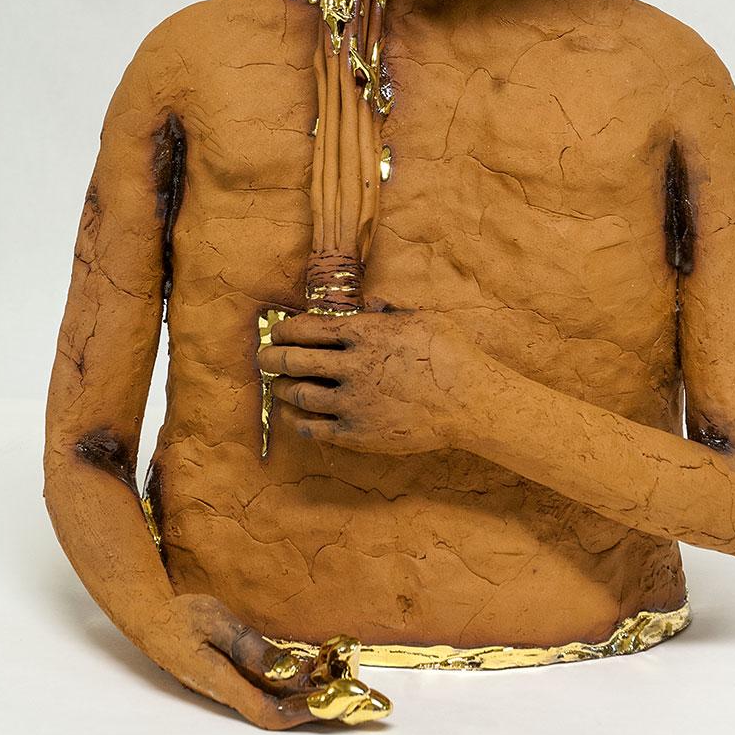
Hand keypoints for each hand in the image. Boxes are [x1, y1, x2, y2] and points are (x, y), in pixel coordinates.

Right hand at [147, 595, 389, 727]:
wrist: (149, 616)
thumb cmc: (180, 615)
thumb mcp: (215, 621)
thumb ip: (248, 646)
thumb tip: (284, 669)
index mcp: (222, 683)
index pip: (268, 712)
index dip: (302, 712)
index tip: (334, 702)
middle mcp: (228, 692)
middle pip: (278, 711)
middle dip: (318, 708)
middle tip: (356, 698)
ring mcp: (229, 686)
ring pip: (275, 699)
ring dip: (308, 695)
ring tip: (344, 682)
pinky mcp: (231, 677)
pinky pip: (266, 687)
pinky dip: (293, 683)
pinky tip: (312, 670)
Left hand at [263, 310, 484, 453]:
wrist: (471, 401)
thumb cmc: (451, 354)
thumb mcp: (421, 317)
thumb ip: (391, 308)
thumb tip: (372, 301)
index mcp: (365, 333)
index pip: (309, 328)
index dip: (286, 329)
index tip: (278, 331)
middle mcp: (352, 366)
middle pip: (295, 359)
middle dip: (272, 357)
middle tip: (264, 356)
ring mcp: (353, 402)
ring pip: (299, 394)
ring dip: (280, 387)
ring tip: (274, 384)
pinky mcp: (358, 433)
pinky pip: (314, 428)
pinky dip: (296, 421)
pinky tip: (291, 416)